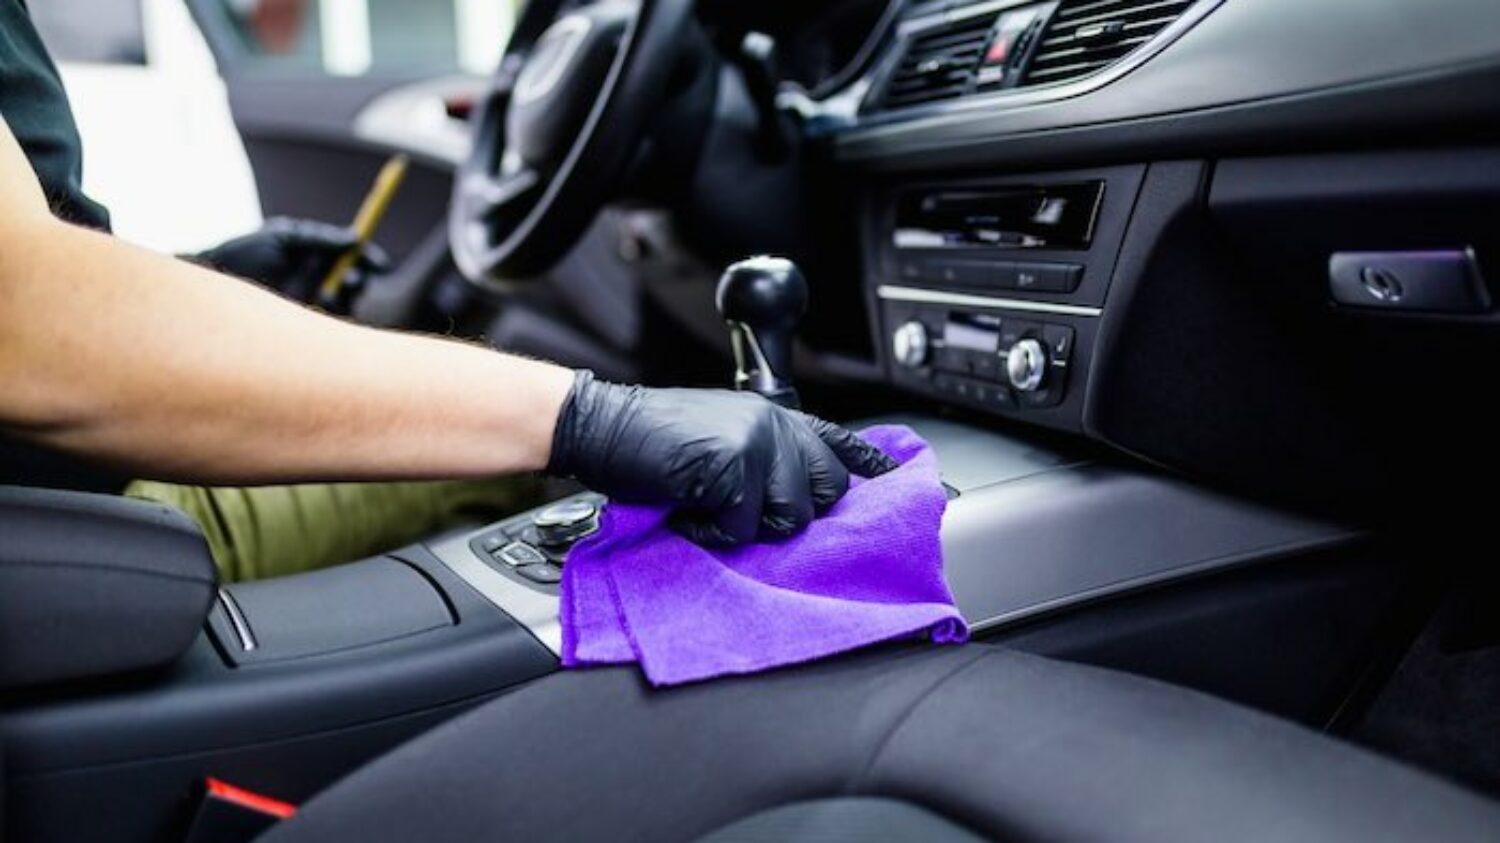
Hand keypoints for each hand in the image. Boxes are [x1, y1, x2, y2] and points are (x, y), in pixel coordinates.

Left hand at [194, 217, 389, 312]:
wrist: (211, 279)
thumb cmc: (242, 253)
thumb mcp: (283, 237)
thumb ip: (320, 238)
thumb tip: (355, 238)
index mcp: (315, 253)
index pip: (354, 256)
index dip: (370, 260)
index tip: (379, 264)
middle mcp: (317, 278)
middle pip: (356, 282)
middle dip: (359, 281)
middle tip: (351, 281)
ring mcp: (311, 303)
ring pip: (345, 304)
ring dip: (341, 299)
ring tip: (320, 293)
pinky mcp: (302, 326)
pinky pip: (327, 326)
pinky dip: (326, 317)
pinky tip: (306, 309)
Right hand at [547, 372, 897, 545]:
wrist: (602, 425)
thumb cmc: (652, 441)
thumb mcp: (720, 438)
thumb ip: (764, 455)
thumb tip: (796, 497)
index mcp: (774, 416)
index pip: (838, 441)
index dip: (871, 465)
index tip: (895, 481)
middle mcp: (776, 424)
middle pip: (824, 491)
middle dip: (785, 514)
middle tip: (735, 510)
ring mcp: (759, 442)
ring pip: (789, 516)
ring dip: (744, 526)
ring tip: (705, 508)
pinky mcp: (735, 466)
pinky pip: (743, 528)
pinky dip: (710, 533)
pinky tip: (686, 512)